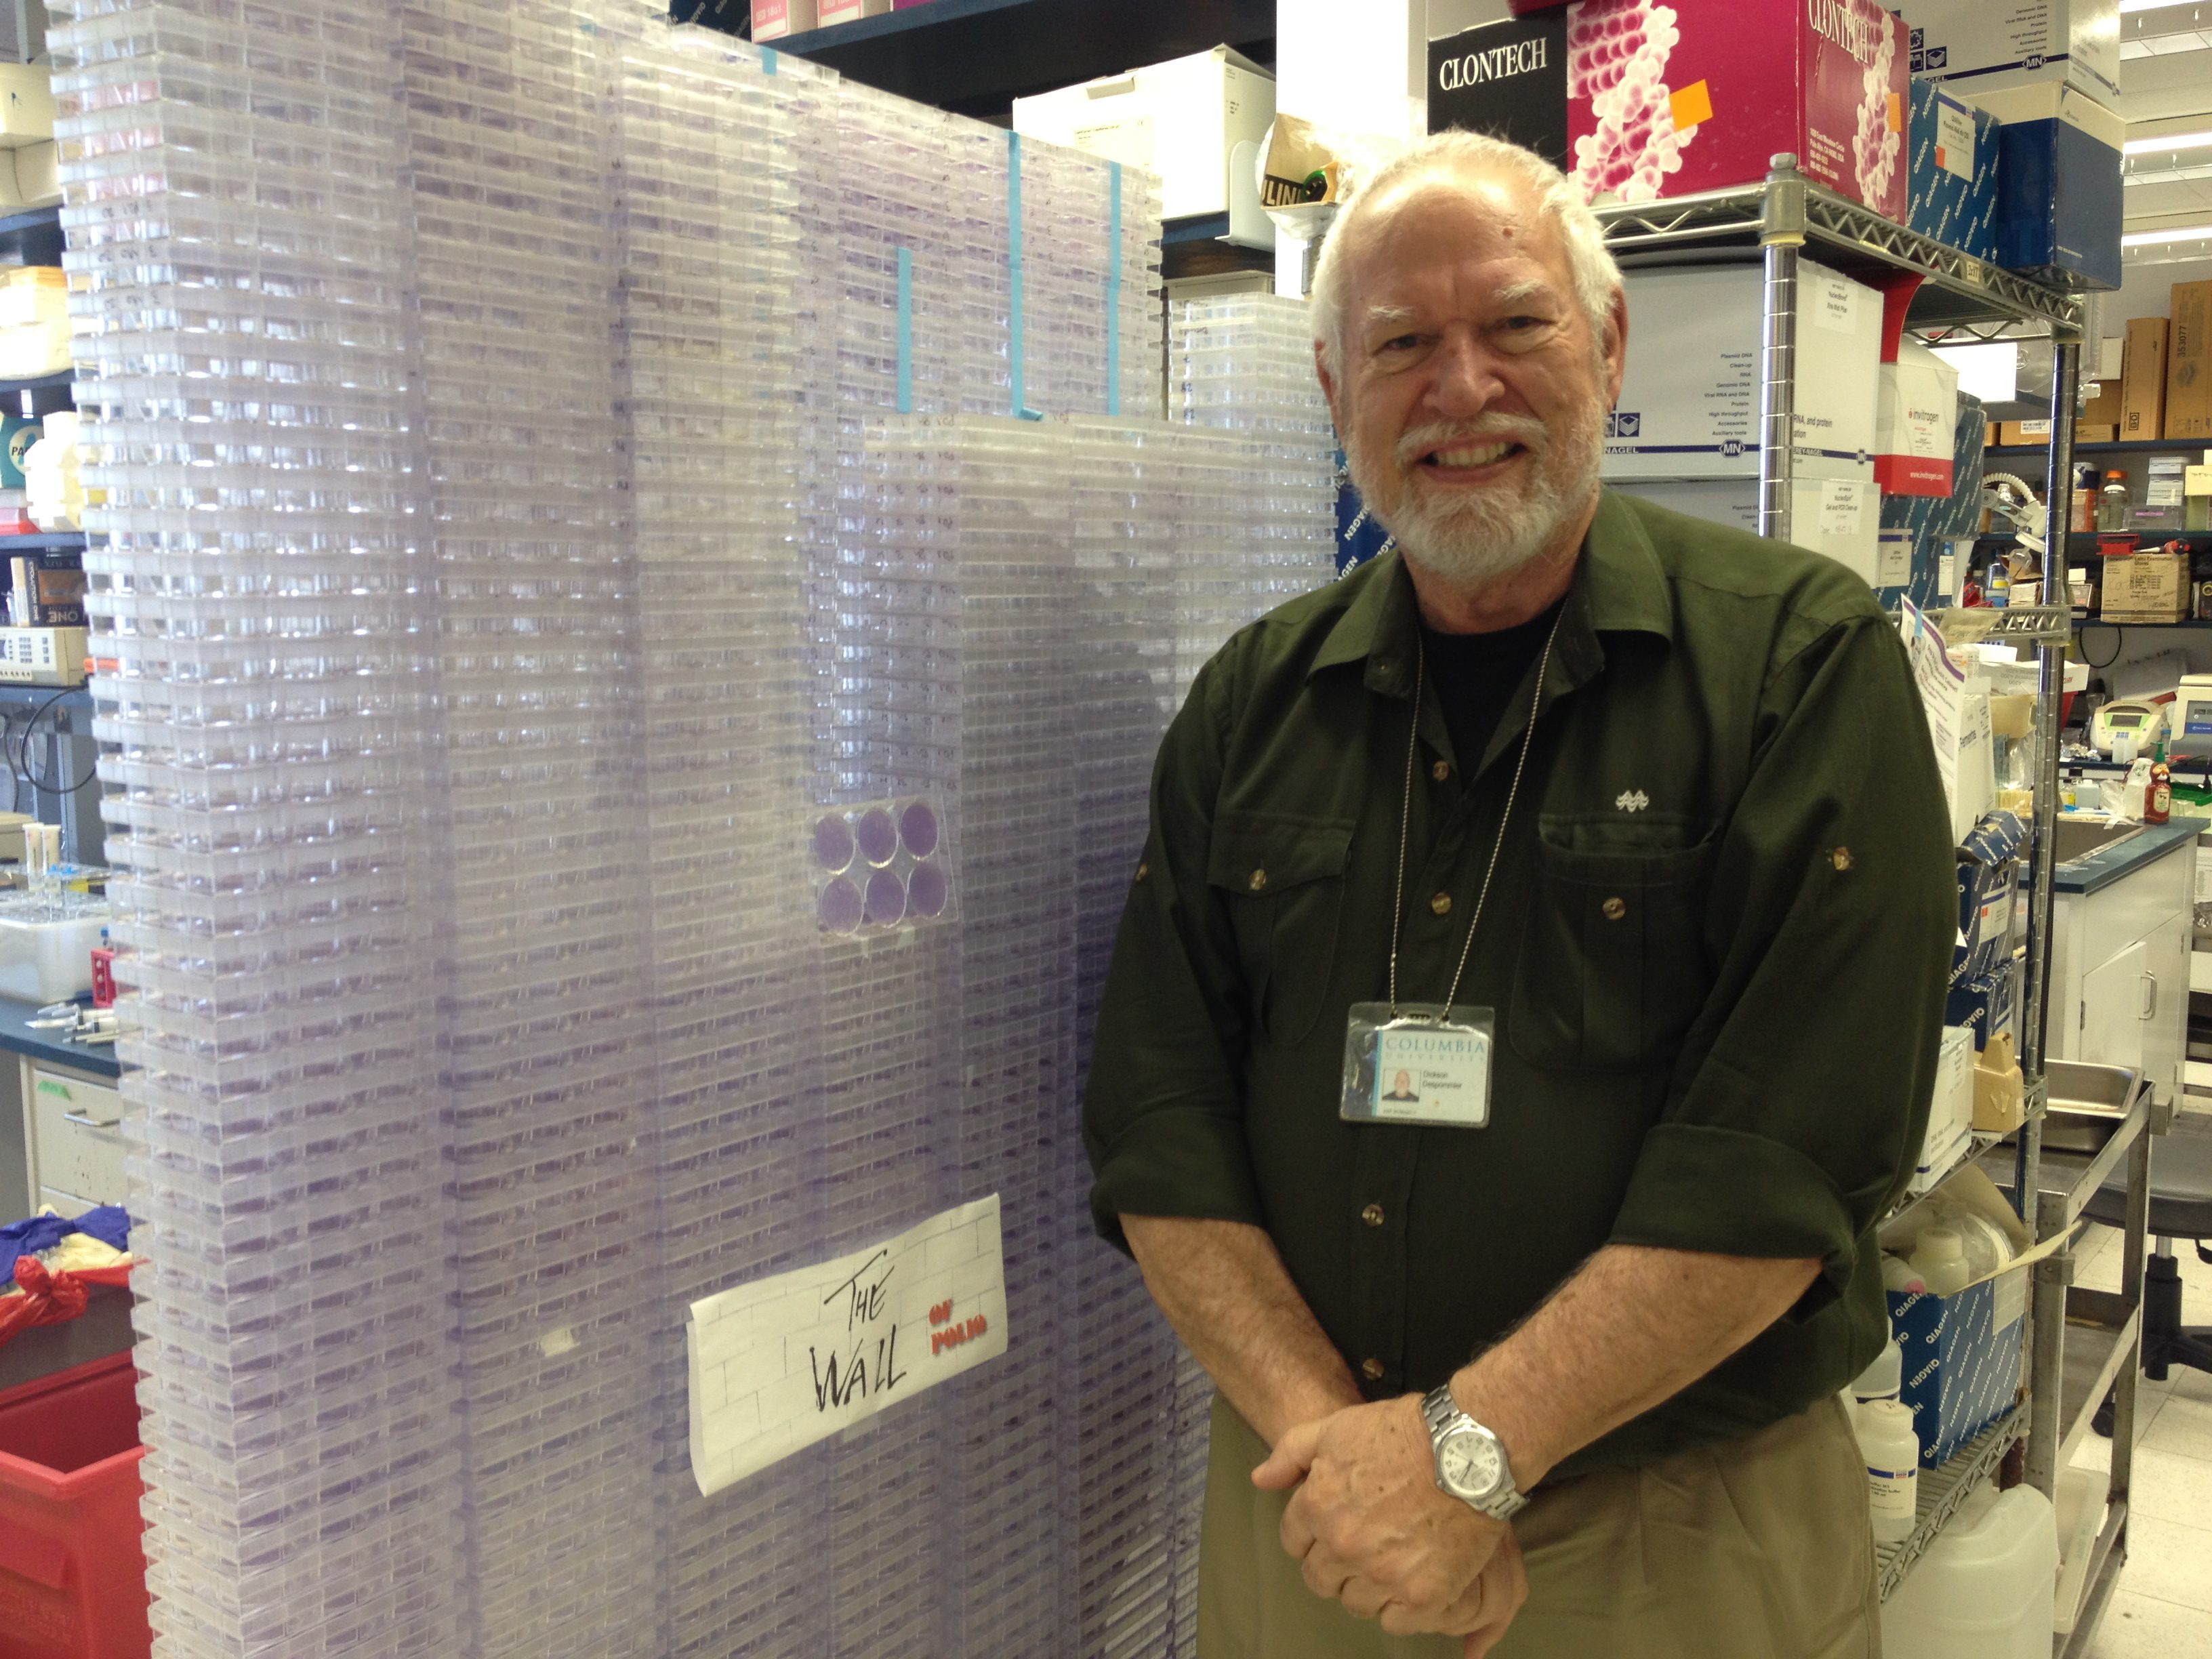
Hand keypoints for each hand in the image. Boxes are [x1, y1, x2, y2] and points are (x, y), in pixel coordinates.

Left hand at [1252, 1396, 1521, 1639]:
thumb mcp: (1337, 1427)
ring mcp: (1384, 1574)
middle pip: (1321, 1580)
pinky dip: (1402, 1610)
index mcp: (1318, 1506)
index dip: (1313, 1536)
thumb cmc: (1403, 1431)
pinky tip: (1413, 1584)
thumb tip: (1260, 1480)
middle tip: (1364, 1548)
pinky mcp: (1424, 1594)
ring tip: (1391, 1564)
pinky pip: (1397, 1622)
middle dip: (1335, 1566)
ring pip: (1357, 1604)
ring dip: (1368, 1588)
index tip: (1333, 1529)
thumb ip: (1291, 1454)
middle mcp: (1344, 1545)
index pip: (1295, 1544)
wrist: (1469, 1447)